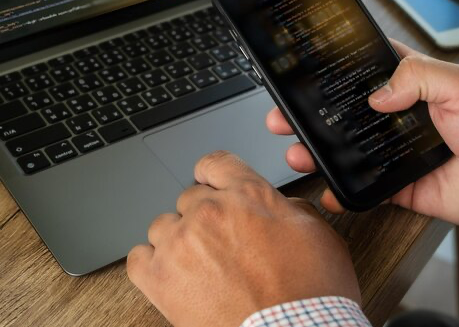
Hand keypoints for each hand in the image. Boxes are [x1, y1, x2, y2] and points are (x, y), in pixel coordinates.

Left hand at [127, 151, 359, 326]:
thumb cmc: (309, 296)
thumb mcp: (320, 236)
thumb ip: (291, 210)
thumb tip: (280, 207)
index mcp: (248, 195)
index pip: (216, 163)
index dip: (213, 173)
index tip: (209, 182)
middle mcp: (210, 212)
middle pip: (190, 198)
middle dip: (204, 217)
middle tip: (220, 244)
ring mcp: (181, 243)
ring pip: (163, 225)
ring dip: (178, 241)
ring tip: (199, 267)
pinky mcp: (160, 278)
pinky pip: (138, 257)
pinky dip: (152, 264)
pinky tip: (171, 275)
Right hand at [267, 40, 458, 227]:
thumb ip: (420, 77)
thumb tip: (379, 93)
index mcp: (414, 84)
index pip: (365, 70)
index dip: (334, 70)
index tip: (303, 70)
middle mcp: (401, 116)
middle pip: (346, 112)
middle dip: (312, 115)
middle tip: (285, 116)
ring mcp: (398, 152)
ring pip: (348, 150)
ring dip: (320, 151)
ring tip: (296, 150)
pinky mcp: (402, 184)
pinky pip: (366, 188)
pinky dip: (344, 191)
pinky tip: (327, 190)